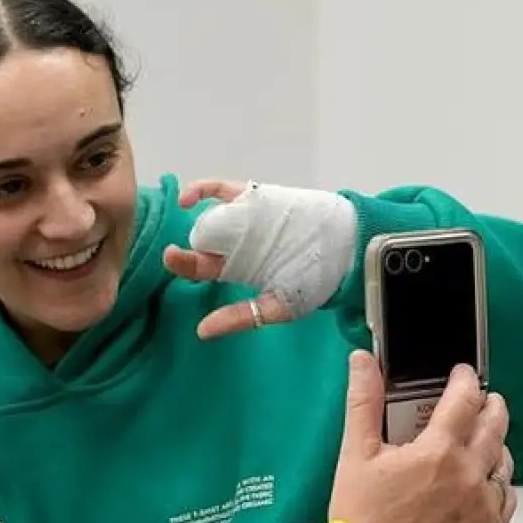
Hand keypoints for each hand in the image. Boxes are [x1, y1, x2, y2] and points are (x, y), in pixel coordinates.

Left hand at [161, 179, 359, 339]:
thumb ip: (242, 317)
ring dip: (193, 218)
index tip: (173, 261)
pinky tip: (187, 198)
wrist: (349, 247)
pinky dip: (203, 190)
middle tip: (173, 254)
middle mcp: (237, 243)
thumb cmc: (317, 280)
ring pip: (210, 215)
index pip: (203, 268)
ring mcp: (245, 218)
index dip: (185, 265)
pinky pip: (223, 190)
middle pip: (202, 242)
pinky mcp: (256, 197)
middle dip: (185, 248)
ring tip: (183, 220)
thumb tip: (202, 331)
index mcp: (239, 268)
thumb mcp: (279, 306)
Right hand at [327, 351, 514, 522]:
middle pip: (495, 424)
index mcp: (438, 451)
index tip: (461, 375)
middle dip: (489, 405)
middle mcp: (469, 474)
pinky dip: (498, 483)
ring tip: (479, 441)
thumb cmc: (361, 517)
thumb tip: (363, 362)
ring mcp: (483, 504)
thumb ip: (364, 402)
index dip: (465, 380)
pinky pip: (507, 497)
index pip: (465, 399)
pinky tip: (482, 481)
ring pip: (504, 460)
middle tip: (480, 400)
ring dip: (495, 443)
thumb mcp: (355, 455)